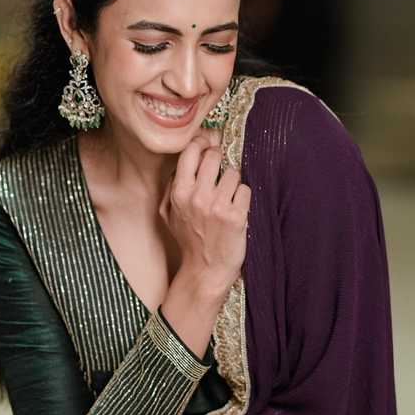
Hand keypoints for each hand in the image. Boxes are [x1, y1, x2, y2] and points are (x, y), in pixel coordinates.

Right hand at [158, 128, 250, 296]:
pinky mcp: (236, 216)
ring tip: (228, 198)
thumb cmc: (189, 240)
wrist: (205, 270)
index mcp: (179, 192)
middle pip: (214, 155)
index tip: (209, 146)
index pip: (191, 151)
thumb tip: (186, 160)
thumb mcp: (169, 214)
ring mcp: (217, 206)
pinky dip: (244, 198)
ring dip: (233, 183)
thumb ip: (172, 186)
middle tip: (220, 175)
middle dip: (220, 161)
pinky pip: (245, 190)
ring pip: (233, 172)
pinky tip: (237, 210)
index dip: (202, 144)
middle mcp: (197, 196)